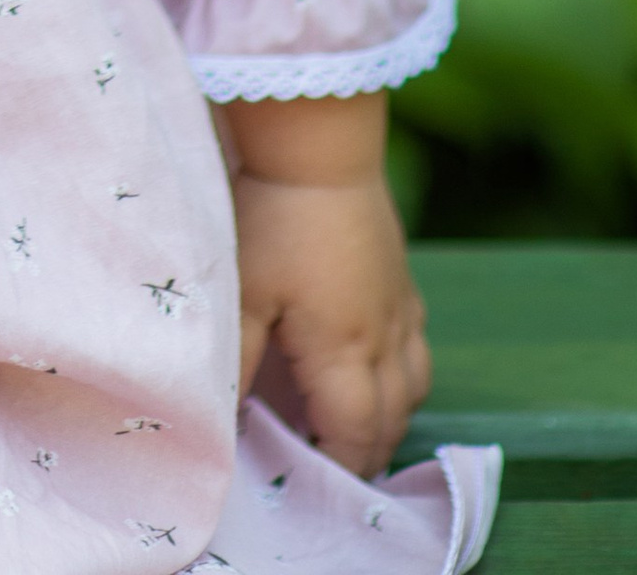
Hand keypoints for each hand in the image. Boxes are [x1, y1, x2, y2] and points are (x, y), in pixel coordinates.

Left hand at [221, 92, 428, 479]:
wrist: (320, 148)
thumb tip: (221, 417)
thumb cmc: (275, 221)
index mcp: (345, 353)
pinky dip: (401, 374)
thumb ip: (232, 362)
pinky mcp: (402, 277)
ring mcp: (400, 307)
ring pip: (413, 388)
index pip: (355, 436)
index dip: (339, 468)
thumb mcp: (242, 293)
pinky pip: (416, 346)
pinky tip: (371, 364)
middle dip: (366, 453)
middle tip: (328, 466)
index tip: (314, 487)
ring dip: (388, 417)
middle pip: (392, 421)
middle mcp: (385, 339)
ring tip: (351, 425)